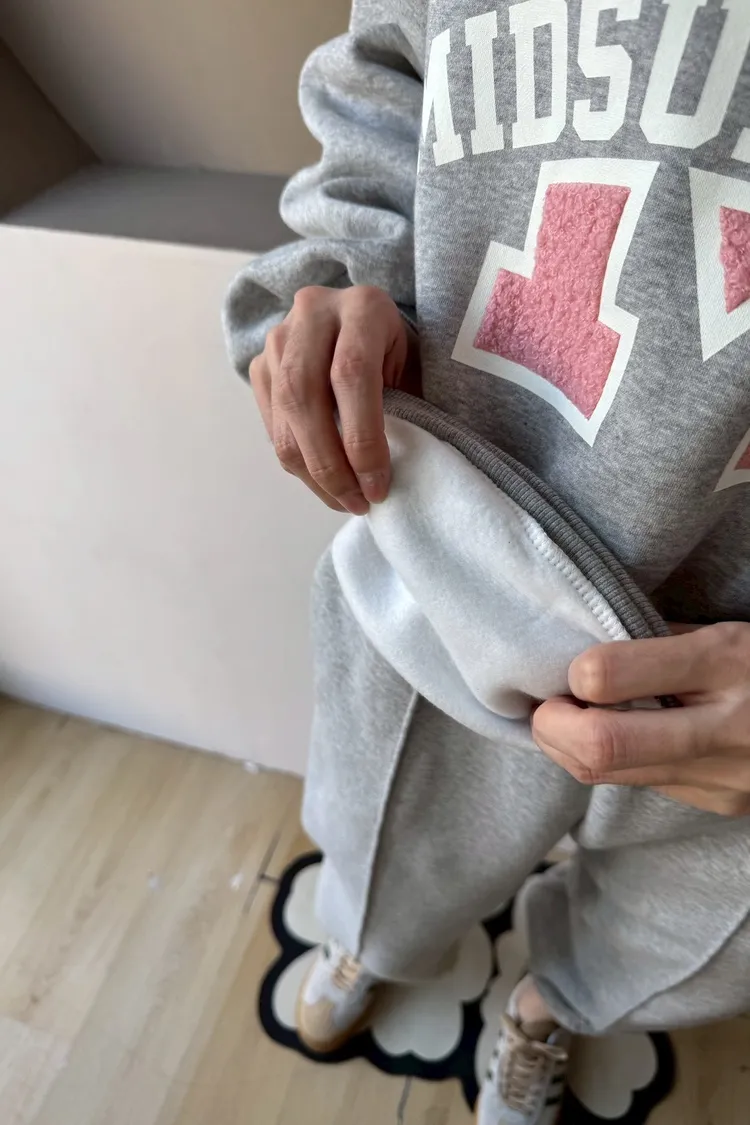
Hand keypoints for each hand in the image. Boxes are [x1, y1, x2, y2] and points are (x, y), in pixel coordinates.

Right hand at [250, 285, 419, 513]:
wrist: (366, 324)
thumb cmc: (401, 355)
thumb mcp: (414, 368)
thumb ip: (404, 408)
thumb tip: (382, 477)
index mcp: (362, 305)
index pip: (351, 375)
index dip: (362, 438)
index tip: (378, 486)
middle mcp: (313, 312)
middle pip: (305, 396)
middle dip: (330, 464)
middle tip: (357, 503)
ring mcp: (278, 336)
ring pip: (283, 415)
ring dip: (311, 471)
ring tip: (343, 501)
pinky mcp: (261, 364)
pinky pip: (272, 425)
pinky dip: (297, 462)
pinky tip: (324, 482)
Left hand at [532, 622, 749, 815]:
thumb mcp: (732, 629)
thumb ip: (663, 638)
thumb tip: (589, 646)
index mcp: (724, 662)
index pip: (607, 676)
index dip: (572, 673)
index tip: (568, 666)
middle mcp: (722, 729)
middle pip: (598, 747)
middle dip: (551, 727)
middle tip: (546, 704)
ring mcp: (722, 778)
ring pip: (609, 776)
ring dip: (568, 748)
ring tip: (567, 718)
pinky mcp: (719, 804)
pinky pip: (641, 785)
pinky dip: (608, 762)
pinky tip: (611, 736)